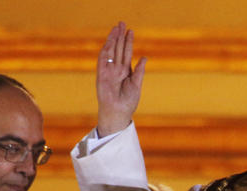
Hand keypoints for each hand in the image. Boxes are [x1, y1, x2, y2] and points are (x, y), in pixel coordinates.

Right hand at [96, 21, 146, 136]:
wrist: (119, 112)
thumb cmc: (128, 102)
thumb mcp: (137, 84)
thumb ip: (140, 71)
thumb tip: (145, 57)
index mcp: (126, 71)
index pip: (127, 53)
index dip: (128, 42)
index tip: (131, 31)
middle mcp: (117, 69)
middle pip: (119, 49)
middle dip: (120, 36)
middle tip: (122, 23)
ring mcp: (109, 71)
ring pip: (111, 51)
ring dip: (113, 39)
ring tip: (116, 28)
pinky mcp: (101, 74)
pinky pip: (103, 59)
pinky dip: (106, 49)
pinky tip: (110, 40)